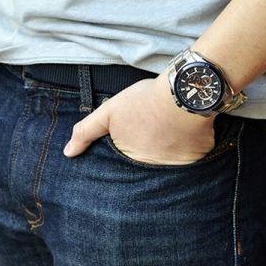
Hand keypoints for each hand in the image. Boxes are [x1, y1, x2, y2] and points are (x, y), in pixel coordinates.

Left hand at [63, 71, 215, 164]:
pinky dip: (188, 156)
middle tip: (150, 143)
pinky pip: (192, 164)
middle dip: (145, 164)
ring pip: (168, 171)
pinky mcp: (198, 161)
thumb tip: (68, 153)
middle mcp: (152, 171)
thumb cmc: (144, 101)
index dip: (125, 159)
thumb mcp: (109, 111)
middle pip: (145, 172)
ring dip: (166, 162)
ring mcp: (177, 169)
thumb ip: (86, 131)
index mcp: (130, 161)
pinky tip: (187, 141)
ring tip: (167, 143)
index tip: (131, 146)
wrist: (184, 93)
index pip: (122, 172)